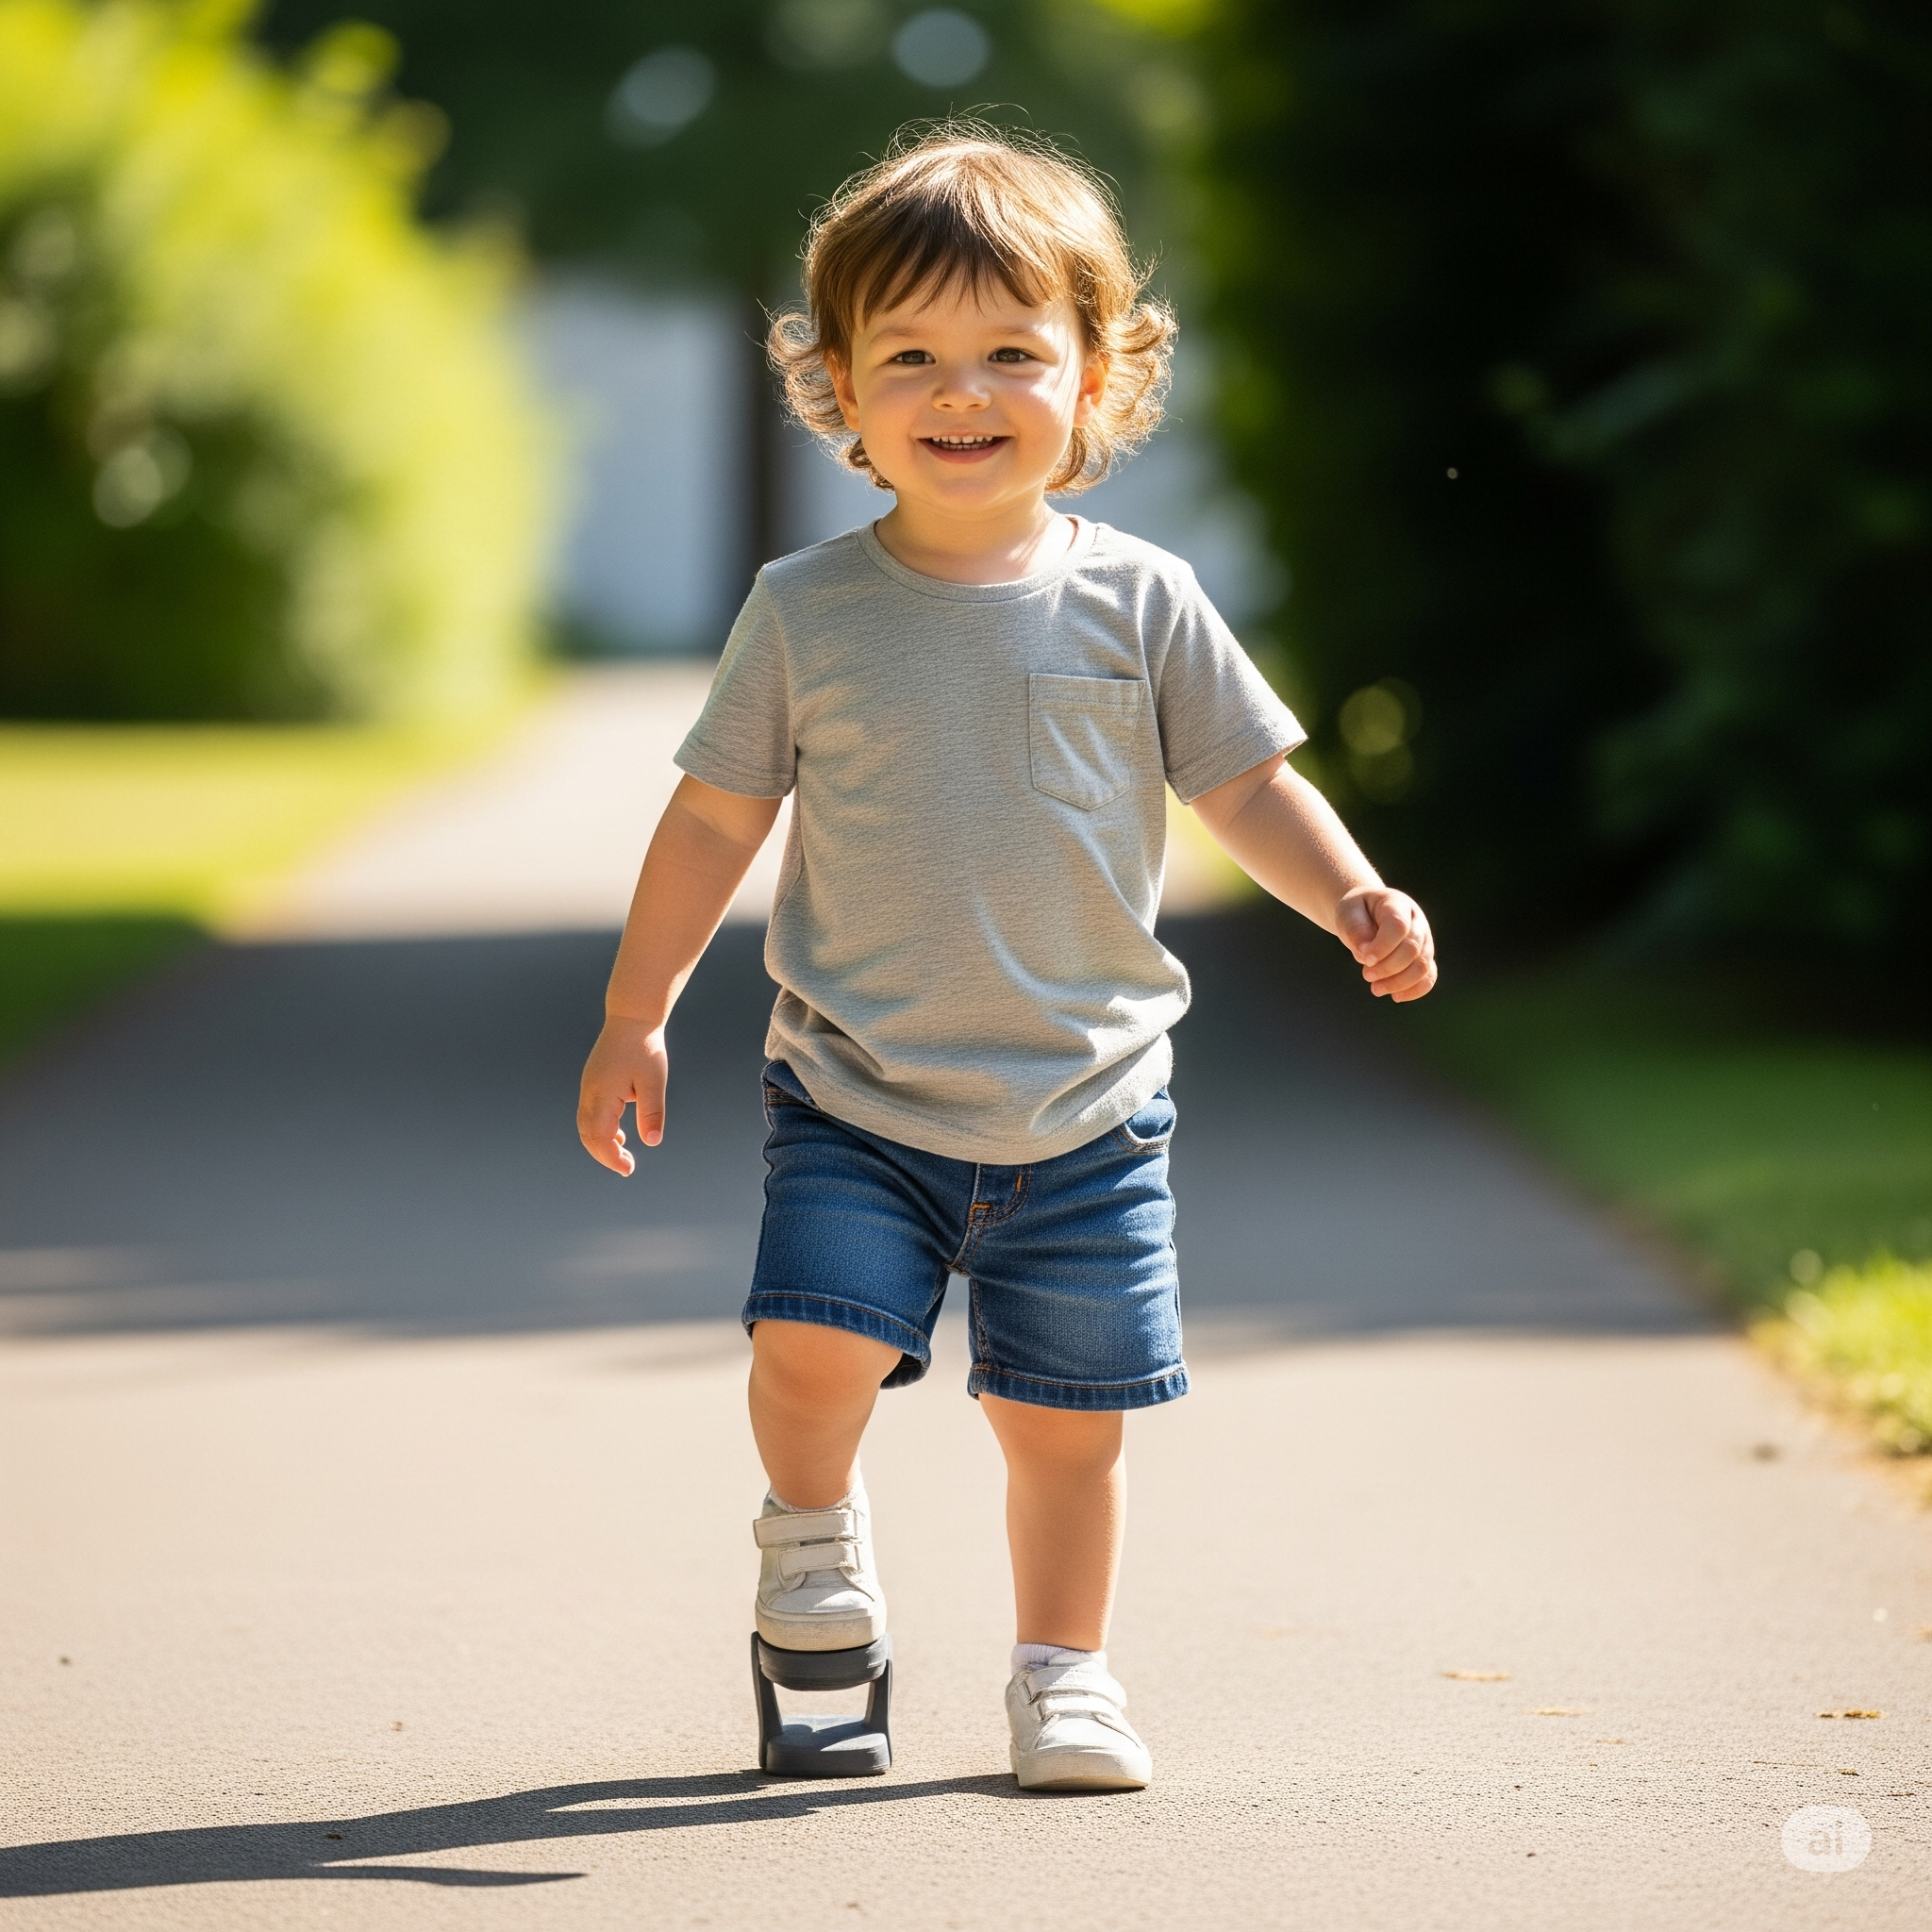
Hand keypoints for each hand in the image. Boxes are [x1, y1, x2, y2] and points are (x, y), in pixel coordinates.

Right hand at [577, 1017, 667, 1174]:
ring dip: (602, 1144)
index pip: (598, 1137)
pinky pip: (591, 1115)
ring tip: (624, 1155)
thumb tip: (652, 1141)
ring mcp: (589, 1088)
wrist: (632, 1018)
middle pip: (588, 1136)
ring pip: (587, 1126)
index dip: (611, 1158)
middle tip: (628, 1168)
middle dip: (605, 1155)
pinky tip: (620, 1134)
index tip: (628, 1169)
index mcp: (601, 1095)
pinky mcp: (593, 1083)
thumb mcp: (654, 1081)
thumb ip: (652, 1112)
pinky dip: (601, 1130)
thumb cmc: (645, 1048)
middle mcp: (589, 1093)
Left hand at [1336, 886, 1436, 1001]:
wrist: (1366, 914)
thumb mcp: (1348, 914)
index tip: (1365, 959)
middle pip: (1412, 949)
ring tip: (1376, 989)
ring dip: (1399, 982)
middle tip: (1366, 975)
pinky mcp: (1424, 958)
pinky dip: (1415, 990)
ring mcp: (1424, 940)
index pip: (1398, 926)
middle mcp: (1417, 921)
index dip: (1383, 946)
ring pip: (1422, 966)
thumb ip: (1356, 931)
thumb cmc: (1357, 912)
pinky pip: (1429, 977)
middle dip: (1388, 968)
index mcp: (1398, 904)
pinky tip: (1396, 997)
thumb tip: (1366, 954)